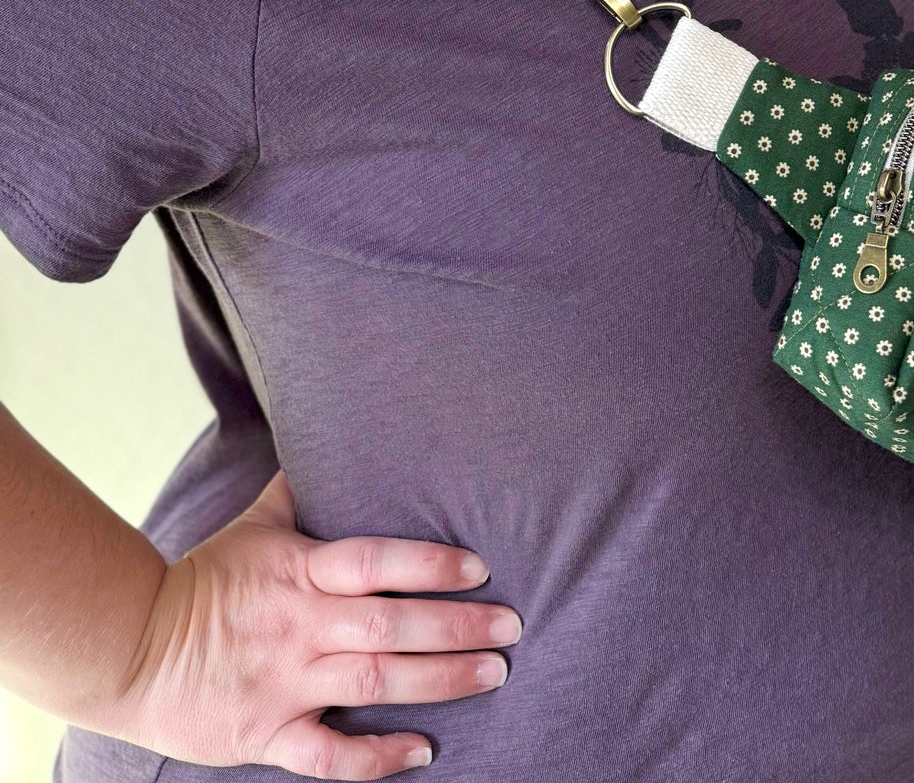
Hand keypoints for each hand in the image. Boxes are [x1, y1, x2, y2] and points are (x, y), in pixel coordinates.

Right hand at [90, 470, 518, 777]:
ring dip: (439, 681)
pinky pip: (329, 755)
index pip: (376, 562)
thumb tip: (333, 435)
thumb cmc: (203, 580)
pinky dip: (376, 758)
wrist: (131, 647)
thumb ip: (299, 490)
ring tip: (493, 674)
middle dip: (457, 627)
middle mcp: (299, 627)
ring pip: (374, 684)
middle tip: (512, 628)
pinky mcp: (266, 735)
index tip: (480, 569)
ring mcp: (285, 684)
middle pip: (390, 626)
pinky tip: (422, 751)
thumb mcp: (254, 524)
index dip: (430, 565)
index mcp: (299, 572)